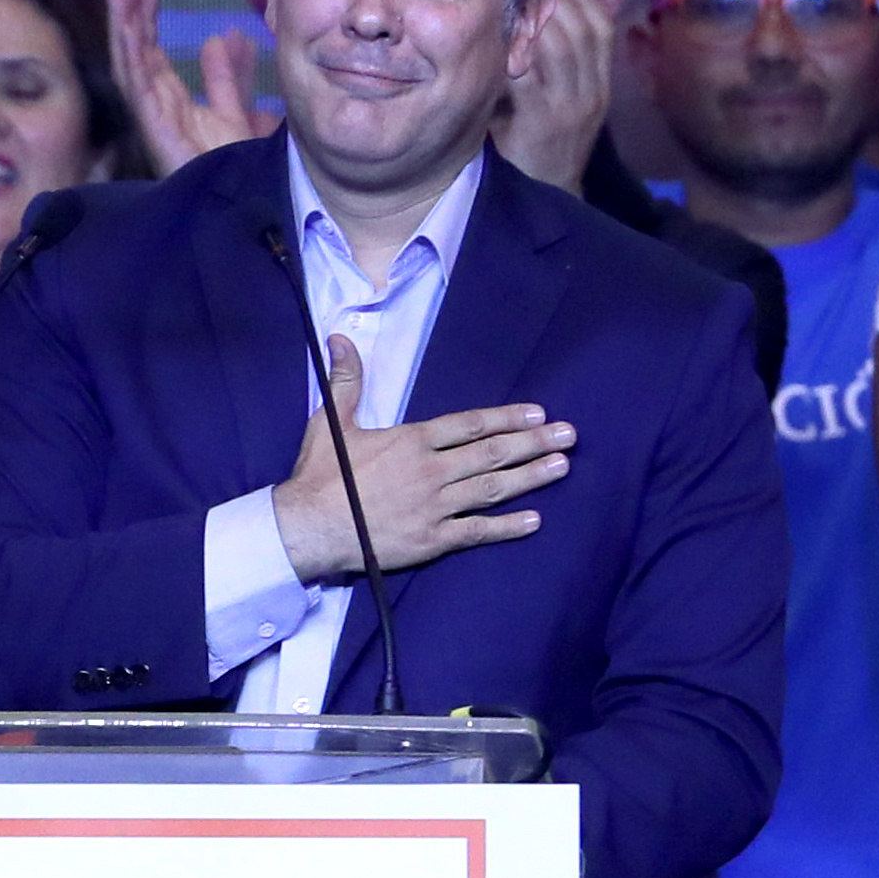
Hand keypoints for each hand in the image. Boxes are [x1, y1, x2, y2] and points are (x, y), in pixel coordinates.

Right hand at [107, 0, 276, 175]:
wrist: (241, 201)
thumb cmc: (233, 168)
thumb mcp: (235, 112)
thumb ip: (226, 78)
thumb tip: (220, 38)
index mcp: (171, 103)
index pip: (151, 53)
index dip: (146, 20)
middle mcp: (155, 108)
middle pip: (134, 53)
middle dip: (126, 15)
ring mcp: (151, 118)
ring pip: (128, 63)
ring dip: (121, 25)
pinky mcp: (153, 128)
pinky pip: (136, 84)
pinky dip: (129, 53)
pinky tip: (127, 25)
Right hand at [272, 336, 573, 580]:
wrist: (309, 528)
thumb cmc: (321, 475)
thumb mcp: (331, 421)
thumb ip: (346, 380)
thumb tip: (341, 337)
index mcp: (412, 441)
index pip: (469, 425)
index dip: (506, 418)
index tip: (537, 412)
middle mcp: (432, 471)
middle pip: (492, 453)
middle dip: (533, 442)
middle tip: (569, 435)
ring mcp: (435, 507)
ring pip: (492, 488)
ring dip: (531, 477)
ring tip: (562, 466)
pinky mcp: (433, 540)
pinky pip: (477, 532)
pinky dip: (507, 527)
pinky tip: (535, 520)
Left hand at [491, 0, 612, 194]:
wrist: (547, 193)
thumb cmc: (543, 141)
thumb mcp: (559, 99)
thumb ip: (555, 64)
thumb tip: (537, 16)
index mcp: (599, 83)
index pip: (601, 28)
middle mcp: (591, 92)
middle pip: (583, 30)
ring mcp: (570, 107)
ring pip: (563, 47)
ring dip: (540, 16)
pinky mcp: (544, 122)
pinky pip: (533, 76)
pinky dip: (520, 50)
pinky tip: (505, 32)